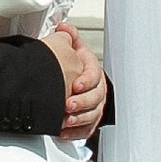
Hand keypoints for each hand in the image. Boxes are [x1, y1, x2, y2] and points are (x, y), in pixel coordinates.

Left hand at [49, 25, 107, 144]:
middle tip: (68, 105)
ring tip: (65, 121)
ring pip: (93, 115)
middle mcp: (97, 90)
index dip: (87, 81)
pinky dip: (76, 133)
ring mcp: (93, 106)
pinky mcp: (88, 121)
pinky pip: (87, 129)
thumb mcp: (69, 48)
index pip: (95, 76)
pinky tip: (64, 132)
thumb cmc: (70, 66)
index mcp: (93, 71)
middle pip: (96, 98)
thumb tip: (64, 29)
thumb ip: (68, 37)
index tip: (76, 85)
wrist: (68, 82)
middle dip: (82, 103)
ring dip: (80, 119)